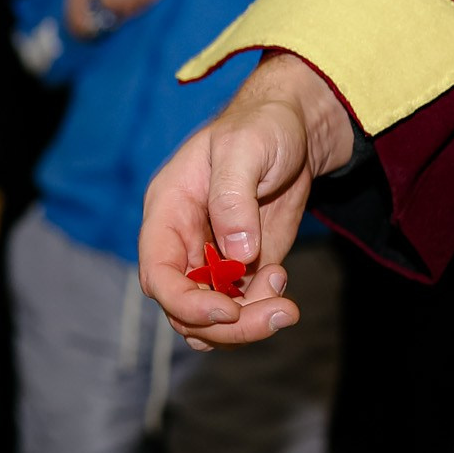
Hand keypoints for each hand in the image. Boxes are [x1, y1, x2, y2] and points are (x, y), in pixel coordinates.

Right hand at [138, 52, 357, 347]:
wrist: (294, 129)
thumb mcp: (244, 149)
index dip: (185, 301)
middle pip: (183, 307)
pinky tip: (280, 282)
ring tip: (284, 304)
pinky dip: (259, 311)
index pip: (158, 274)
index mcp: (167, 214)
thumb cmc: (261, 127)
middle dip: (228, 323)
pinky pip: (237, 310)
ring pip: (209, 319)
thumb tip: (239, 255)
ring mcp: (210, 260)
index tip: (227, 310)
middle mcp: (182, 244)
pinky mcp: (240, 269)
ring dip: (246, 325)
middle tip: (279, 313)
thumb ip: (234, 198)